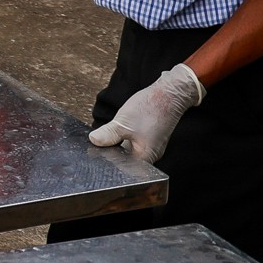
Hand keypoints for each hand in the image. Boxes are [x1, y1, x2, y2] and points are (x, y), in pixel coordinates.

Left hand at [88, 64, 204, 163]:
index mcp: (145, 157)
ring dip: (117, 144)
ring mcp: (149, 146)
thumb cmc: (151, 109)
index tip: (97, 154)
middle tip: (98, 145)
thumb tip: (94, 141)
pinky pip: (132, 141)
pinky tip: (117, 131)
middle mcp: (149, 155)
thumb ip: (108, 134)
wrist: (168, 94)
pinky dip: (123, 137)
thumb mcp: (123, 123)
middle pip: (125, 160)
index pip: (123, 168)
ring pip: (127, 150)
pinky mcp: (148, 138)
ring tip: (107, 136)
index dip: (109, 162)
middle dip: (111, 153)